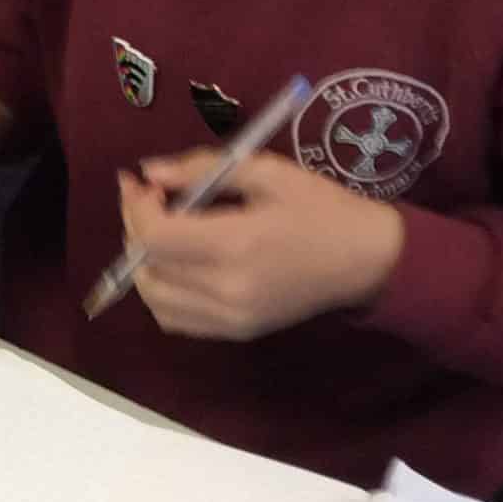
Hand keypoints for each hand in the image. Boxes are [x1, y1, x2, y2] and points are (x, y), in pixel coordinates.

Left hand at [118, 150, 404, 340]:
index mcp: (236, 244)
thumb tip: (149, 171)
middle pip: (146, 268)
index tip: (143, 183)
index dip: (136, 208)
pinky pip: (175, 320)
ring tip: (162, 230)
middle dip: (135, 228)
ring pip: (154, 299)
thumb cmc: (321, 208)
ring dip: (143, 262)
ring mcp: (231, 318)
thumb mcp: (267, 172)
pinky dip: (161, 292)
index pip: (155, 237)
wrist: (367, 260)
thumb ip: (202, 168)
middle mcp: (227, 289)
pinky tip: (177, 264)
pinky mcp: (236, 332)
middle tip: (150, 200)